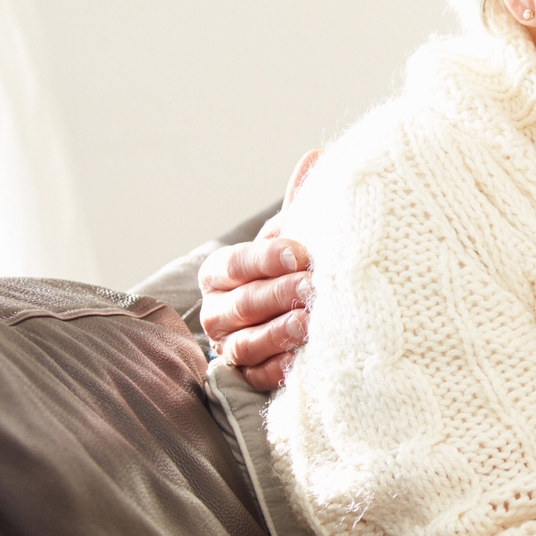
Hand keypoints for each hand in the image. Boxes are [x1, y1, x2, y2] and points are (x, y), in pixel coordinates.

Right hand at [198, 151, 319, 390]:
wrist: (306, 317)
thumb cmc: (296, 270)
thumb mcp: (298, 237)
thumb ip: (302, 206)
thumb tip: (317, 157)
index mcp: (223, 272)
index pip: (235, 263)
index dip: (265, 258)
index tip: (300, 252)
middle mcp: (218, 311)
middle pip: (240, 304)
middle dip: (277, 294)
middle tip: (312, 286)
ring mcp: (230, 347)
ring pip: (245, 343)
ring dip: (278, 333)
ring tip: (310, 324)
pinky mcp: (247, 378)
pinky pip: (257, 378)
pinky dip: (279, 370)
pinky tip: (303, 361)